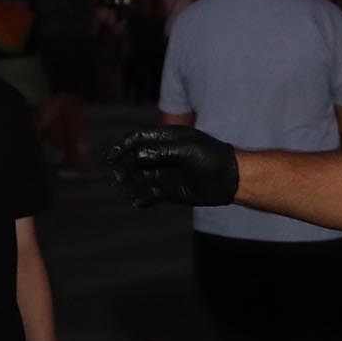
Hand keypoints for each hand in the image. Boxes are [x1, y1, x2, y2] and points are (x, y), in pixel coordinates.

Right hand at [106, 127, 239, 207]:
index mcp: (167, 139)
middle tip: (115, 178)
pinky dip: (143, 198)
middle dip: (123, 167)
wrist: (231, 179)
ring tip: (123, 190)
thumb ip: (162, 152)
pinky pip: (151, 194)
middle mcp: (163, 155)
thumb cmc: (212, 158)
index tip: (110, 156)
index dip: (122, 146)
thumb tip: (138, 155)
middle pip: (135, 159)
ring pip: (141, 177)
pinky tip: (137, 202)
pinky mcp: (170, 190)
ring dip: (130, 183)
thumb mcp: (188, 151)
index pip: (138, 138)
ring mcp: (166, 172)